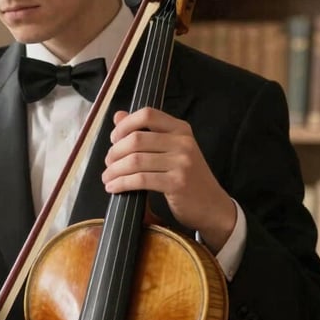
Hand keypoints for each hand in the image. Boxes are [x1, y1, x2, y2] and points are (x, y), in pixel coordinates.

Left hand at [102, 108, 236, 252]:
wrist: (212, 205)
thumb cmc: (188, 177)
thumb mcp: (171, 150)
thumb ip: (146, 132)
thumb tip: (118, 116)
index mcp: (180, 128)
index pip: (147, 114)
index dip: (125, 125)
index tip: (114, 139)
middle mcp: (182, 142)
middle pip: (136, 139)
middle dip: (115, 152)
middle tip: (108, 164)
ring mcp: (181, 162)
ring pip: (135, 160)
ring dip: (115, 170)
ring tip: (107, 178)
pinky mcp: (177, 183)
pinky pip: (141, 180)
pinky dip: (122, 183)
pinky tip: (114, 187)